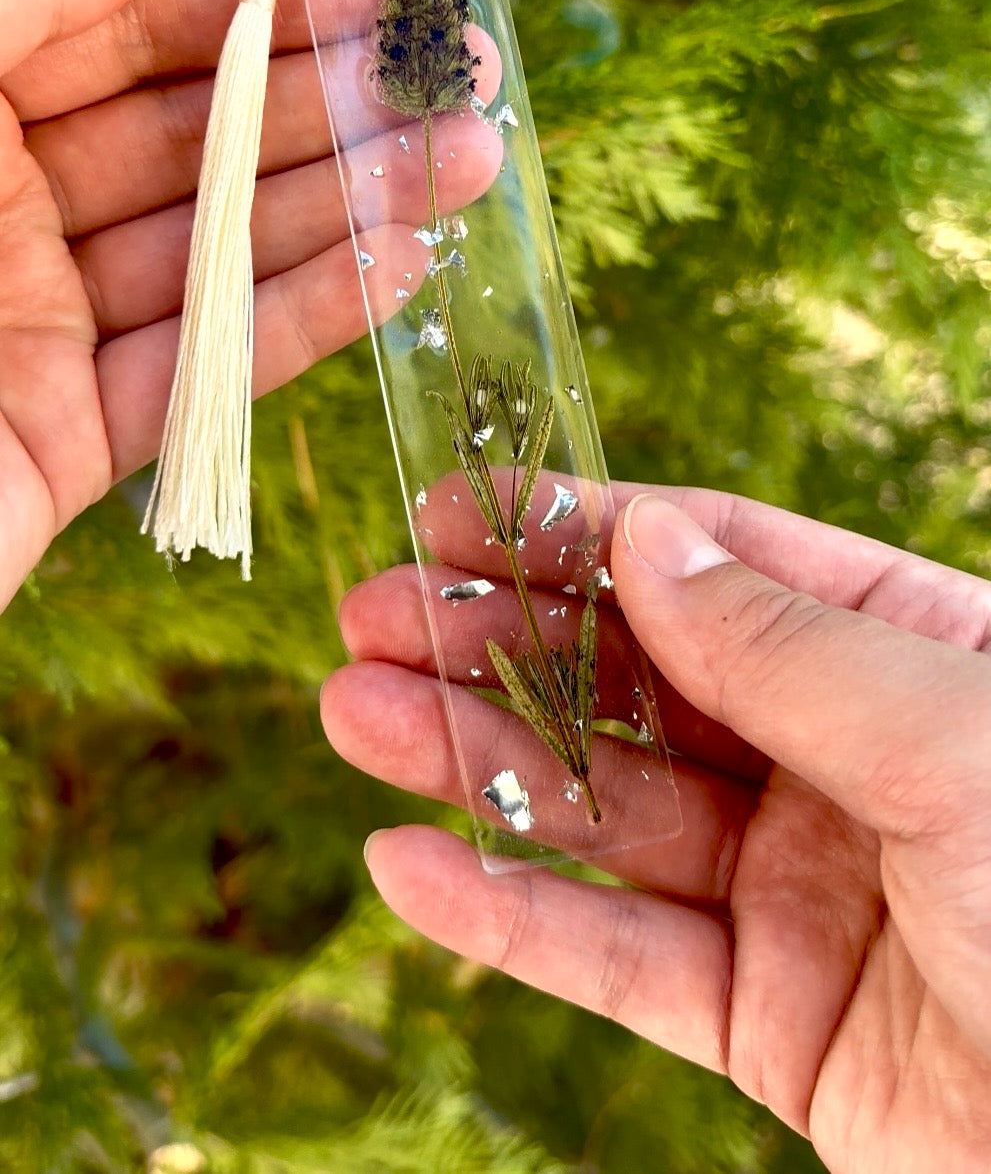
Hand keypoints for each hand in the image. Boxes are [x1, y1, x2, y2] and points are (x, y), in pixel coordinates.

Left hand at [0, 0, 501, 609]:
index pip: (121, 29)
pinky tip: (405, 260)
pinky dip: (306, 322)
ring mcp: (29, 330)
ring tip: (474, 151)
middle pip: (190, 138)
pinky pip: (198, 375)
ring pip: (215, 253)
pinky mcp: (58, 449)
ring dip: (350, 203)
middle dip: (329, 99)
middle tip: (460, 65)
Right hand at [324, 484, 990, 1172]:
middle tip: (372, 612)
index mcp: (915, 657)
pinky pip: (621, 958)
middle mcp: (851, 760)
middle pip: (644, 683)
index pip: (723, 565)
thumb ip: (790, 644)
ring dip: (476, 764)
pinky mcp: (772, 1022)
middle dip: (503, 645)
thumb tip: (646, 534)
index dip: (586, 533)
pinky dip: (511, 916)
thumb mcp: (954, 739)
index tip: (458, 511)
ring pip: (612, 812)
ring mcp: (806, 890)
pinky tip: (410, 864)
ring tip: (351, 714)